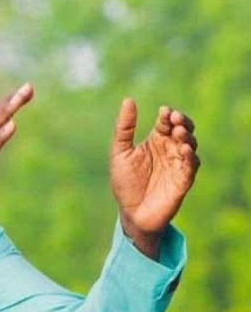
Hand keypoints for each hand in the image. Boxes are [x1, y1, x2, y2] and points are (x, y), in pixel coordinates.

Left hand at [110, 99, 200, 258]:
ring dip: (187, 136)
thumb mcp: (119, 152)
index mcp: (155, 141)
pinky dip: (190, 156)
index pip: (166, 122)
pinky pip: (191, 165)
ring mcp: (177, 164)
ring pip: (190, 144)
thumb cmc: (124, 182)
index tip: (164, 112)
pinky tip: (184, 149)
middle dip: (182, 121)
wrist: (130, 212)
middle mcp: (169, 150)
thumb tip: (128, 100)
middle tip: (176, 118)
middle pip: (183, 129)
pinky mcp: (183, 180)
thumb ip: (124, 127)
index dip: (168, 115)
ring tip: (179, 132)